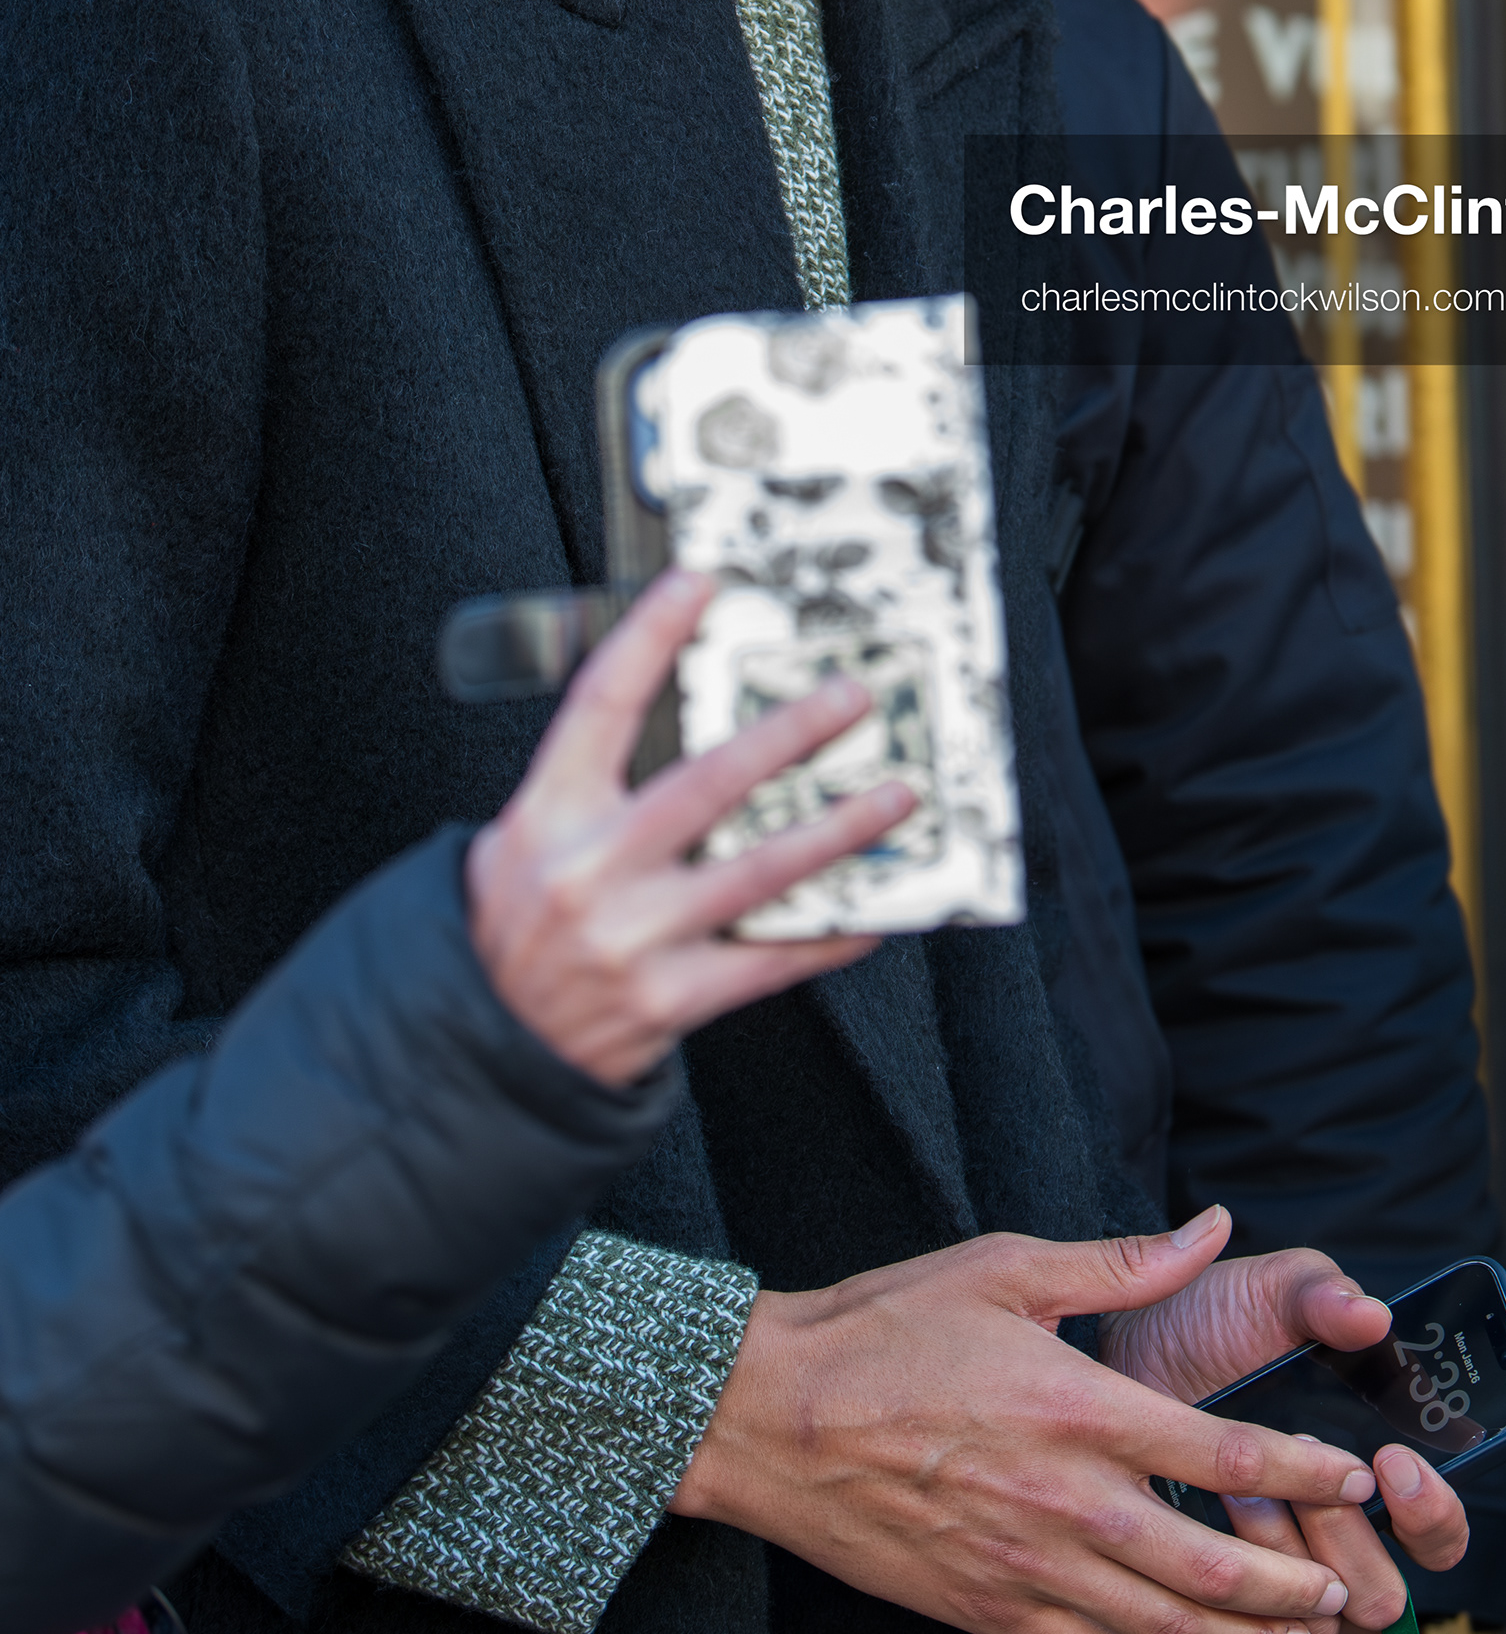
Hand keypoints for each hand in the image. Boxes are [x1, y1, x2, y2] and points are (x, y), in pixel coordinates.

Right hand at [466, 568, 912, 1083]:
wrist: (484, 1049)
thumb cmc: (511, 928)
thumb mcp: (519, 838)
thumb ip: (587, 784)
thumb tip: (669, 711)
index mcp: (547, 815)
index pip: (602, 703)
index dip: (649, 636)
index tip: (698, 584)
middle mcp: (592, 870)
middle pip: (708, 782)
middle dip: (788, 733)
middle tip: (847, 697)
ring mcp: (634, 938)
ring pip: (758, 870)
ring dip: (838, 828)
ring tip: (894, 795)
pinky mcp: (669, 1000)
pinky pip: (768, 960)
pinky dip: (827, 933)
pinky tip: (872, 910)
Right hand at [672, 1214, 1377, 1633]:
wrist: (773, 1416)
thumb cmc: (887, 1328)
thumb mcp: (1005, 1268)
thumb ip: (1122, 1263)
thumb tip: (1213, 1228)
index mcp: (1080, 1406)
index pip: (1226, 1450)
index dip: (1307, 1471)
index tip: (1356, 1476)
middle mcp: (1068, 1500)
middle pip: (1214, 1565)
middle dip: (1291, 1584)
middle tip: (1340, 1587)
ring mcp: (1030, 1569)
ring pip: (1167, 1632)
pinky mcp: (993, 1612)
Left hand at [1103, 1210, 1467, 1633]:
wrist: (1124, 1348)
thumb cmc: (1208, 1322)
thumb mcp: (1271, 1291)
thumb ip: (1324, 1295)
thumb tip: (1373, 1317)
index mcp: (1371, 1469)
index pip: (1435, 1531)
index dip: (1429, 1511)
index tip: (1389, 1463)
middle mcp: (1338, 1535)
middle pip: (1380, 1591)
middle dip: (1338, 1532)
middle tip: (1292, 1462)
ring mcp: (1284, 1576)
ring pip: (1316, 1617)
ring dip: (1279, 1549)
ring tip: (1237, 1489)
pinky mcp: (1230, 1604)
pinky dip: (1232, 1589)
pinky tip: (1203, 1523)